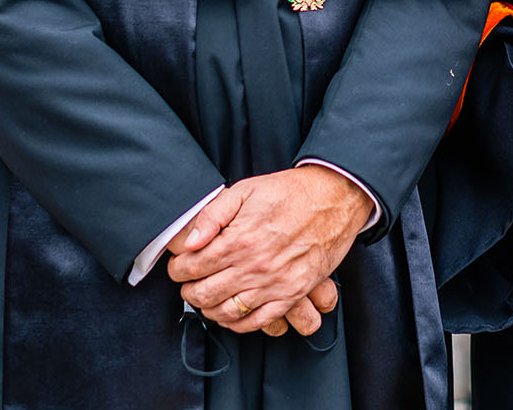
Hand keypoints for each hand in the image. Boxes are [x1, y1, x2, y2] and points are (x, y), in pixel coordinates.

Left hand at [166, 167, 367, 333]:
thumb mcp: (246, 189)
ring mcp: (274, 284)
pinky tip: (230, 314)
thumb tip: (189, 242)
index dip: (178, 269)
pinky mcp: (292, 294)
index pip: (192, 267)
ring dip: (209, 309)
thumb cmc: (290, 192)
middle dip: (188, 291)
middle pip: (205, 293)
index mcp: (239, 239)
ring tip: (205, 299)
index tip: (178, 267)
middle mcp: (254, 266)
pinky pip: (258, 321)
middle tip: (187, 285)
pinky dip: (238, 324)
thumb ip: (213, 215)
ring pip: (227, 311)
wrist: (334, 199)